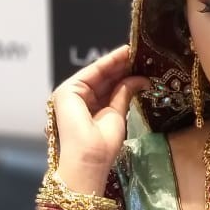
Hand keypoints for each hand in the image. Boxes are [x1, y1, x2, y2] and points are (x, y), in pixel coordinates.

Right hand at [52, 46, 148, 184]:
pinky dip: (108, 62)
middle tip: (142, 54)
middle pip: (103, 79)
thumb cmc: (103, 146)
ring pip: (98, 73)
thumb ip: (124, 94)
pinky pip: (92, 72)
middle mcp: (78, 100)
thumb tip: (141, 79)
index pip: (107, 87)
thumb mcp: (118, 114)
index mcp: (89, 109)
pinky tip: (124, 54)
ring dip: (117, 62)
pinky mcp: (67, 90)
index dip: (123, 74)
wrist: (89, 158)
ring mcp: (71, 94)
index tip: (141, 64)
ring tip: (136, 51)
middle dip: (122, 66)